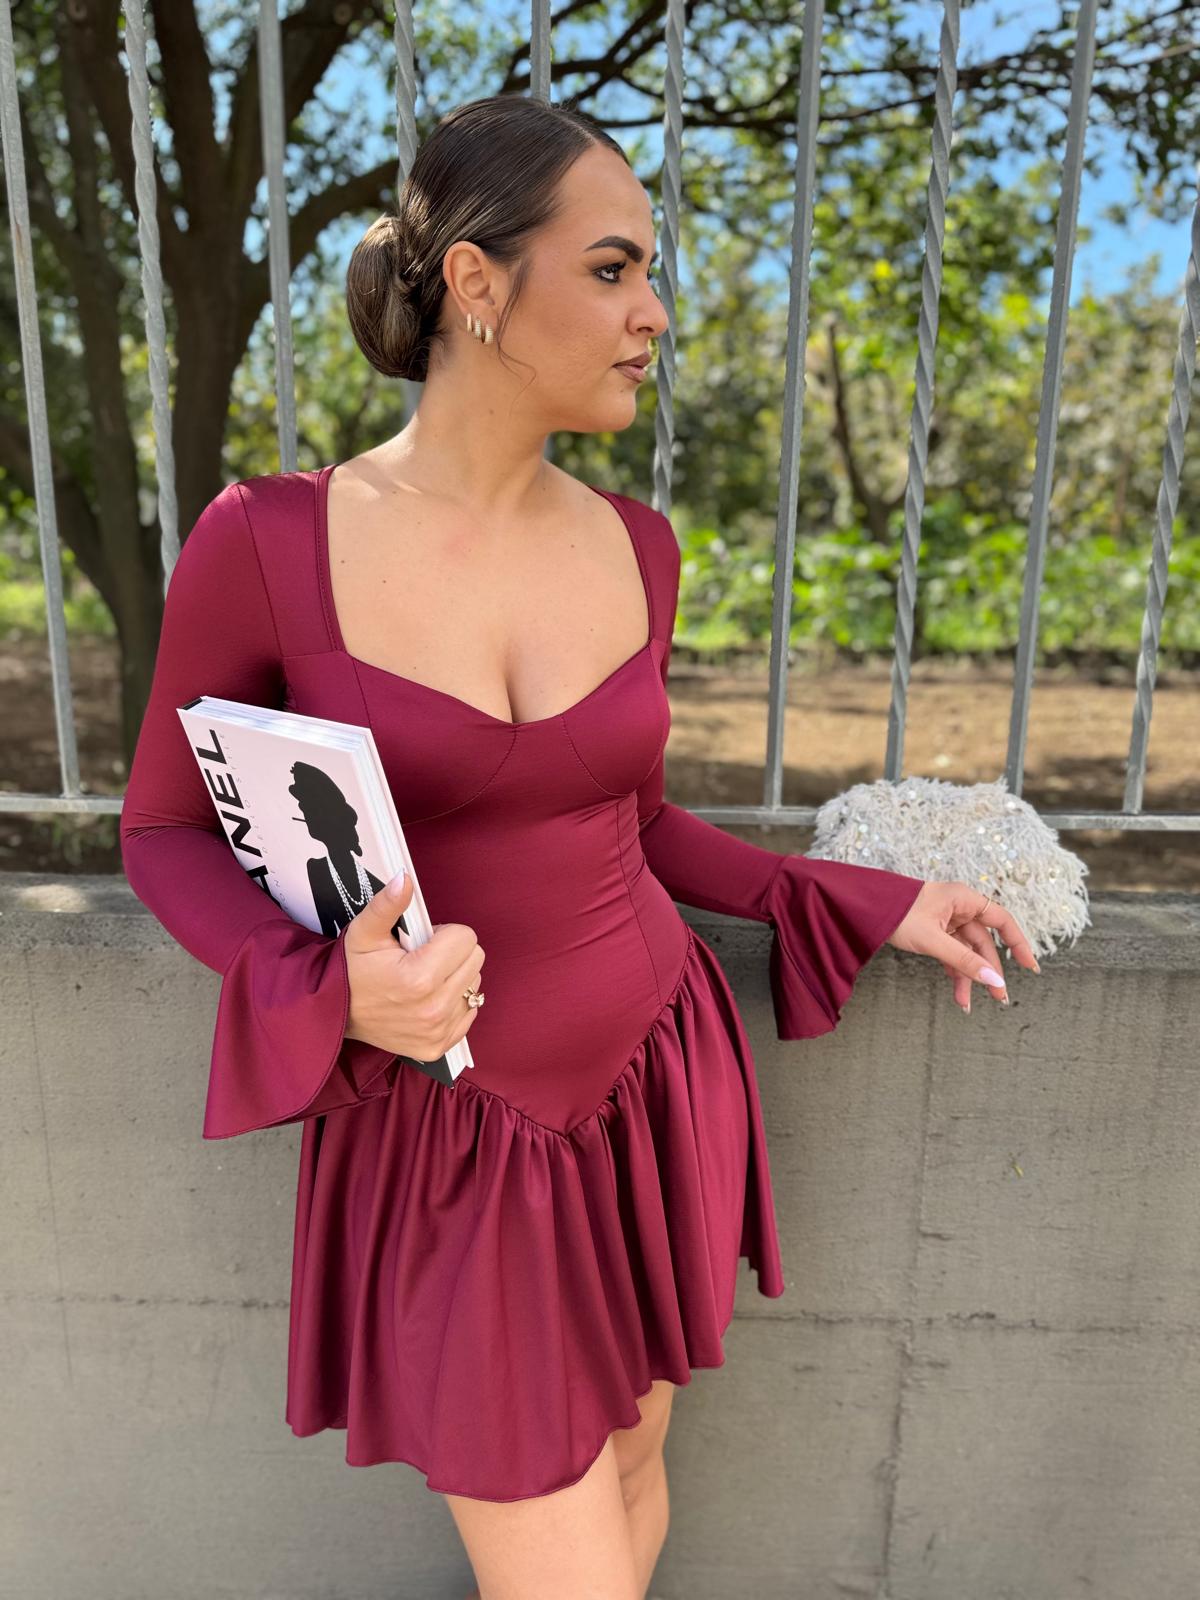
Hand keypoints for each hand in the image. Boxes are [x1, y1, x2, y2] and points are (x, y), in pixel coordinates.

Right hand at [341, 868, 485, 1057]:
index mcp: (419, 978)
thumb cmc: (351, 971)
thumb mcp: (364, 932)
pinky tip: (427, 999)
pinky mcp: (438, 1046)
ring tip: (423, 980)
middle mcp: (433, 1009)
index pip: (466, 938)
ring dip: (455, 977)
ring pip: (475, 985)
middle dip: (453, 953)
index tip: (421, 942)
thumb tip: (404, 878)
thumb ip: (387, 904)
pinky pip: (470, 1011)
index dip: (444, 933)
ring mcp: (437, 1031)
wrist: (335, 1016)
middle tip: (422, 959)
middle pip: (475, 960)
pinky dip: (454, 1002)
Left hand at [885, 880, 1040, 1012]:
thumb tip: (993, 980)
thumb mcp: (932, 939)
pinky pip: (951, 954)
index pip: (1001, 920)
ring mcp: (946, 920)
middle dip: (988, 971)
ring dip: (968, 977)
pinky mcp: (933, 932)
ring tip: (967, 1004)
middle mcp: (958, 907)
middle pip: (983, 942)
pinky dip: (954, 972)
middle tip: (998, 998)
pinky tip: (958, 993)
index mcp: (964, 898)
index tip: (1029, 966)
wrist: (863, 907)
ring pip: (966, 952)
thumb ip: (964, 960)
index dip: (1017, 943)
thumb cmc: (897, 912)